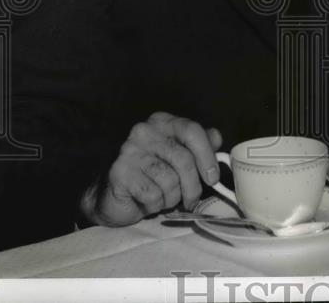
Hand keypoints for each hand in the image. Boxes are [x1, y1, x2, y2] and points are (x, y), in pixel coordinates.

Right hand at [79, 112, 222, 226]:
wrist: (112, 195)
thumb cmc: (150, 176)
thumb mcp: (177, 157)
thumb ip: (197, 146)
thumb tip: (216, 138)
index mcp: (162, 122)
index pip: (192, 130)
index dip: (207, 156)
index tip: (212, 178)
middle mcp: (144, 131)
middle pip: (184, 159)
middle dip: (192, 186)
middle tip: (191, 199)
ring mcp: (130, 151)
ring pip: (169, 180)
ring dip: (172, 198)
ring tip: (164, 199)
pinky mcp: (120, 173)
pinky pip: (153, 194)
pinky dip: (155, 205)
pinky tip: (147, 202)